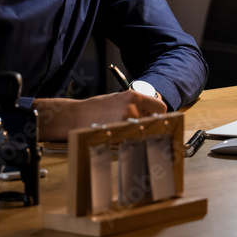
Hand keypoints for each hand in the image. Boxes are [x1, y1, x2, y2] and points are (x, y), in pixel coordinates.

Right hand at [34, 90, 166, 140]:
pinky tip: (117, 136)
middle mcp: (133, 108)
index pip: (161, 108)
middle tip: (138, 127)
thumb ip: (135, 105)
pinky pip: (132, 140)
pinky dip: (129, 140)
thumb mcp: (118, 99)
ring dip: (138, 133)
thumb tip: (151, 114)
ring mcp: (126, 122)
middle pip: (155, 122)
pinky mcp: (120, 134)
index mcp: (134, 96)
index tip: (155, 118)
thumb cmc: (95, 108)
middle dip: (149, 125)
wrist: (76, 116)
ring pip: (144, 132)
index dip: (159, 114)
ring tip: (124, 131)